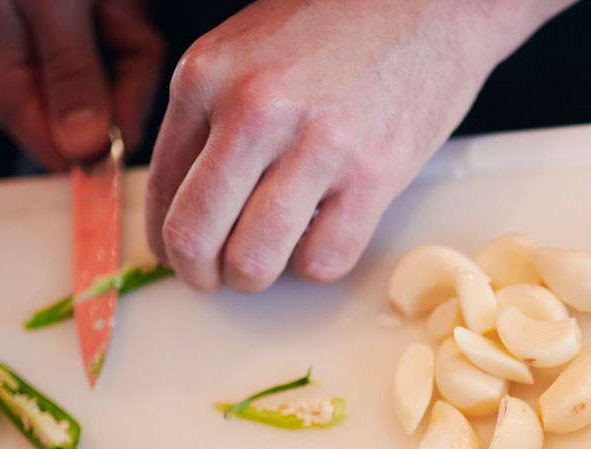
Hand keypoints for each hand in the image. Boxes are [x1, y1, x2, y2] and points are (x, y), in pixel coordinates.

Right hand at [0, 0, 164, 168]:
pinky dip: (128, 19)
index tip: (127, 92)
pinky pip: (123, 49)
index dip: (108, 139)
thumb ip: (69, 75)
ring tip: (108, 2)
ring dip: (130, 39)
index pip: (65, 155)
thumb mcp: (49, 5)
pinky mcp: (78, 38)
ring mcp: (54, 59)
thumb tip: (83, 149)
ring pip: (122, 81)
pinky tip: (113, 1)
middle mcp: (27, 83)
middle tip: (108, 15)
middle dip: (125, 70)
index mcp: (4, 89)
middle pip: (105, 118)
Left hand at [145, 0, 568, 291]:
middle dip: (201, 274)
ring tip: (271, 261)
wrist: (430, 1)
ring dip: (256, 277)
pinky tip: (323, 236)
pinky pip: (323, 260)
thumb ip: (211, 116)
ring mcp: (315, 146)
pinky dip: (317, 265)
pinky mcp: (372, 176)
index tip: (182, 253)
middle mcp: (252, 111)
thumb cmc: (339, 24)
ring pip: (254, 260)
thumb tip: (191, 199)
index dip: (165, 238)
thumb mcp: (247, 51)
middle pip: (195, 236)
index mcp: (207, 75)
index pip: (160, 189)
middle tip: (217, 278)